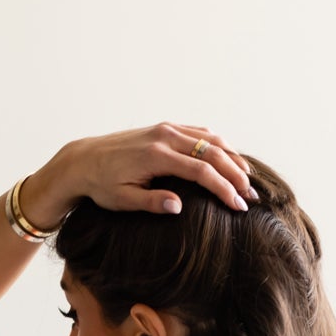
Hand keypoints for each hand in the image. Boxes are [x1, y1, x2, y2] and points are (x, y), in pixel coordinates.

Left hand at [58, 122, 257, 217]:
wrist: (83, 160)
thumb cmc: (102, 184)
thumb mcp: (123, 200)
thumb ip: (151, 202)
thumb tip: (178, 208)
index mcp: (156, 156)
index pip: (201, 172)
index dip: (224, 189)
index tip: (239, 206)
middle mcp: (164, 137)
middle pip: (212, 152)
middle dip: (236, 174)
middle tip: (252, 195)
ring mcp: (166, 129)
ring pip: (209, 138)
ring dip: (232, 157)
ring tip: (247, 178)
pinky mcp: (165, 128)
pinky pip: (199, 132)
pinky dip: (218, 145)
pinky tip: (229, 158)